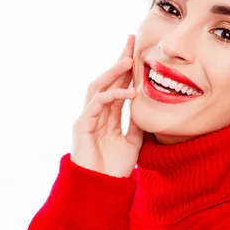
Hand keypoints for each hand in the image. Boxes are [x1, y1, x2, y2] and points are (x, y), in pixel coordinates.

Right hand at [71, 35, 143, 177]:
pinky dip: (112, 96)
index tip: (137, 49)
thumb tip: (147, 107)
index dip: (126, 67)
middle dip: (119, 59)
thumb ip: (137, 123)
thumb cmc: (114, 169)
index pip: (118, 85)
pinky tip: (128, 93)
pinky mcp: (82, 125)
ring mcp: (88, 117)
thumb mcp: (133, 142)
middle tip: (131, 40)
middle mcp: (96, 112)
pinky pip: (97, 104)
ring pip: (98, 86)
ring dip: (113, 72)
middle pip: (107, 79)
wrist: (101, 189)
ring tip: (128, 60)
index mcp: (108, 115)